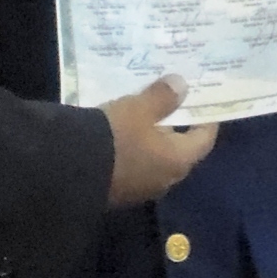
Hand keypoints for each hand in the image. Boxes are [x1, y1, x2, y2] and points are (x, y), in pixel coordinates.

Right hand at [102, 76, 218, 204]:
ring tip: (143, 115)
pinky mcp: (118, 192)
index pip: (204, 139)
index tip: (204, 102)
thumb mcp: (139, 108)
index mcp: (178, 160)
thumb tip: (182, 85)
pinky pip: (134, 167)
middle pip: (178, 150)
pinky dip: (133, 150)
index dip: (207, 119)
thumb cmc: (115, 136)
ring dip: (151, 139)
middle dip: (175, 127)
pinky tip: (120, 134)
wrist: (70, 172)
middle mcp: (165, 179)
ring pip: (154, 159)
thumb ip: (163, 96)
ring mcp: (141, 189)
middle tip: (170, 102)